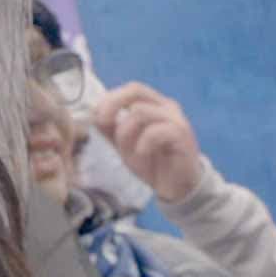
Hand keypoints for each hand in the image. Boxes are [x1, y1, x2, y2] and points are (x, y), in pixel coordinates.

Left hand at [92, 82, 204, 204]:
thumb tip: (94, 112)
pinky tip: (142, 154)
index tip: (97, 117)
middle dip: (113, 105)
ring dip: (126, 132)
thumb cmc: (153, 162)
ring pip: (140, 111)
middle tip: (103, 124)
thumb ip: (110, 128)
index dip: (110, 98)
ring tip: (131, 150)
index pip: (131, 89)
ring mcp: (176, 120)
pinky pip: (154, 132)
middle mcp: (167, 107)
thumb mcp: (125, 144)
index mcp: (155, 105)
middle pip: (136, 90)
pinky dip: (142, 144)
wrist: (177, 187)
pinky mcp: (181, 136)